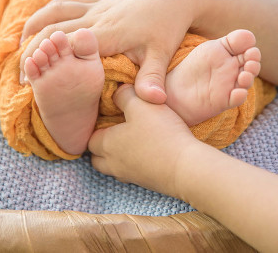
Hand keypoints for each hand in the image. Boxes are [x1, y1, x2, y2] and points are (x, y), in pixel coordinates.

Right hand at [18, 0, 201, 103]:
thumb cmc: (168, 26)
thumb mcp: (161, 53)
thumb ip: (153, 79)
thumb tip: (154, 103)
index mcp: (103, 33)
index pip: (61, 45)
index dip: (42, 60)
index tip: (28, 81)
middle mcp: (94, 17)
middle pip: (51, 28)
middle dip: (31, 48)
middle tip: (20, 72)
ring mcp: (95, 7)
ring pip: (55, 11)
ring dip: (35, 25)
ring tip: (20, 45)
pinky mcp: (100, 2)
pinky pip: (68, 3)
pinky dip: (50, 12)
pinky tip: (43, 23)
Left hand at [88, 84, 199, 198]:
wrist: (189, 169)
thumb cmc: (161, 134)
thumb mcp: (140, 103)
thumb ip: (123, 94)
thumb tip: (116, 93)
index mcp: (106, 145)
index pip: (88, 140)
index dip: (94, 128)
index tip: (104, 117)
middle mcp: (114, 164)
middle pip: (97, 159)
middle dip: (102, 146)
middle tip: (114, 130)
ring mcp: (132, 177)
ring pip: (115, 168)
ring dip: (119, 156)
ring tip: (132, 139)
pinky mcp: (149, 184)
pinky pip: (133, 174)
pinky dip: (135, 164)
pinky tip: (149, 150)